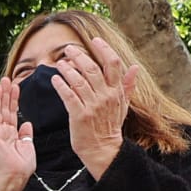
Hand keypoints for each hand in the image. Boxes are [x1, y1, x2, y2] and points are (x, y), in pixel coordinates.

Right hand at [0, 78, 35, 190]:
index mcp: (11, 134)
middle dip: (6, 93)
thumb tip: (27, 125)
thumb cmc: (20, 168)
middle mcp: (2, 132)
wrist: (15, 177)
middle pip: (4, 108)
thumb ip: (26, 135)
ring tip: (1, 82)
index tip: (16, 87)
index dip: (14, 100)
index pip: (12, 113)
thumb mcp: (28, 147)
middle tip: (7, 79)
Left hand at [53, 37, 136, 178]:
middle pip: (92, 69)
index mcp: (117, 91)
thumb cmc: (110, 126)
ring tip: (59, 63)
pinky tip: (55, 79)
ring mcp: (92, 105)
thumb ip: (128, 86)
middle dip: (79, 56)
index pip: (113, 64)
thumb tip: (136, 67)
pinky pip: (68, 95)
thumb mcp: (123, 105)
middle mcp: (105, 96)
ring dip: (67, 69)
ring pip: (78, 80)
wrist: (103, 150)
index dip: (104, 49)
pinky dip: (60, 85)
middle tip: (68, 49)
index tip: (94, 40)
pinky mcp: (79, 115)